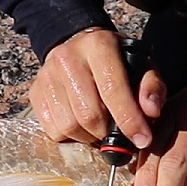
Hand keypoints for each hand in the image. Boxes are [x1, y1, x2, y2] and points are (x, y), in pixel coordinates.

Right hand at [29, 28, 166, 146]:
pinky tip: (81, 125)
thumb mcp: (141, 66)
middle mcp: (68, 58)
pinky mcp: (35, 92)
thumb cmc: (115, 61)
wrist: (78, 46)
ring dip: (89, 137)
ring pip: (69, 126)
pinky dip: (71, 136)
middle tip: (118, 132)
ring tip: (100, 128)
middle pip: (89, 114)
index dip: (129, 120)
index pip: (113, 90)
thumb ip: (151, 87)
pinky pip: (53, 130)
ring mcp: (47, 75)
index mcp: (99, 46)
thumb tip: (151, 112)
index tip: (142, 139)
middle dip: (108, 132)